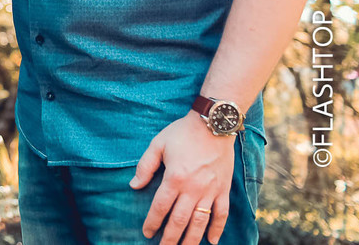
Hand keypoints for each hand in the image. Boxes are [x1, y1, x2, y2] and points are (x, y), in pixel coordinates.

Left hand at [130, 113, 236, 244]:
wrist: (213, 125)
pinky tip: (212, 241)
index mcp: (175, 178)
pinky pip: (222, 214)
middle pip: (180, 220)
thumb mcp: (157, 144)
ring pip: (200, 221)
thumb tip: (134, 186)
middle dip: (170, 238)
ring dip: (192, 239)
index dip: (152, 222)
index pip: (160, 207)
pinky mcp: (224, 190)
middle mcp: (193, 188)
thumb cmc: (182, 133)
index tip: (147, 233)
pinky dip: (217, 229)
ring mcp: (210, 190)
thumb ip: (145, 166)